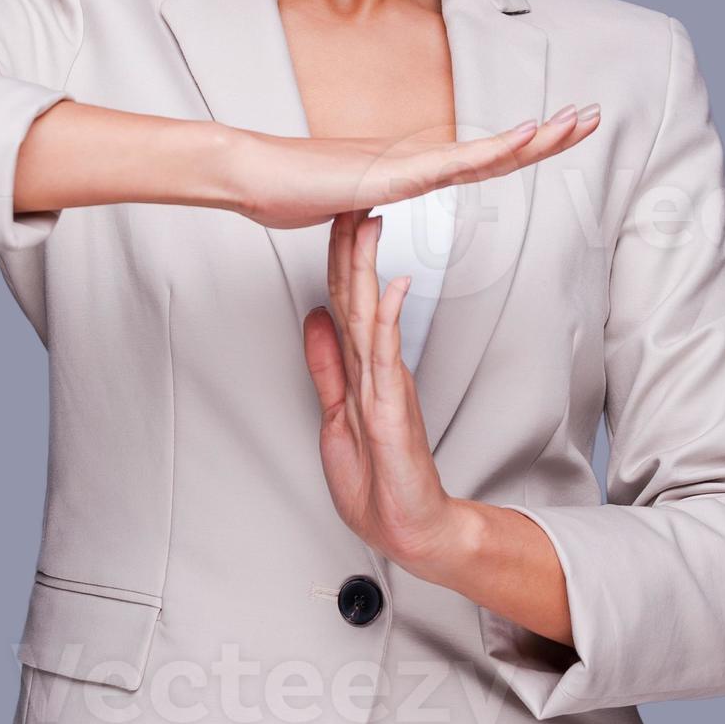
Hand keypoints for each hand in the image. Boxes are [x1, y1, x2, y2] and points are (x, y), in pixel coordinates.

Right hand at [228, 102, 599, 229]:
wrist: (253, 176)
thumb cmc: (288, 191)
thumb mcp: (341, 208)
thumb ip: (362, 206)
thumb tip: (366, 212)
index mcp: (412, 172)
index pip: (480, 163)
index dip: (521, 149)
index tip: (556, 133)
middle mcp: (419, 162)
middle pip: (497, 151)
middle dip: (548, 135)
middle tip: (591, 116)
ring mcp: (409, 165)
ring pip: (487, 153)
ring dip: (536, 137)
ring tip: (577, 120)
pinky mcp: (395, 174)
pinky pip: (455, 163)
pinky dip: (494, 149)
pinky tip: (525, 137)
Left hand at [299, 207, 471, 577]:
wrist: (410, 526)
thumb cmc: (379, 479)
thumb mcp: (335, 414)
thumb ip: (325, 366)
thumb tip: (313, 319)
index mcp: (362, 367)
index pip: (345, 301)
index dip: (336, 259)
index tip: (333, 217)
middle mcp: (376, 367)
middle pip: (357, 296)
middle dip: (350, 247)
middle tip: (351, 197)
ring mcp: (387, 384)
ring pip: (370, 314)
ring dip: (367, 268)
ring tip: (369, 224)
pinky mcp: (394, 406)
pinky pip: (386, 354)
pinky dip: (385, 317)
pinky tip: (391, 285)